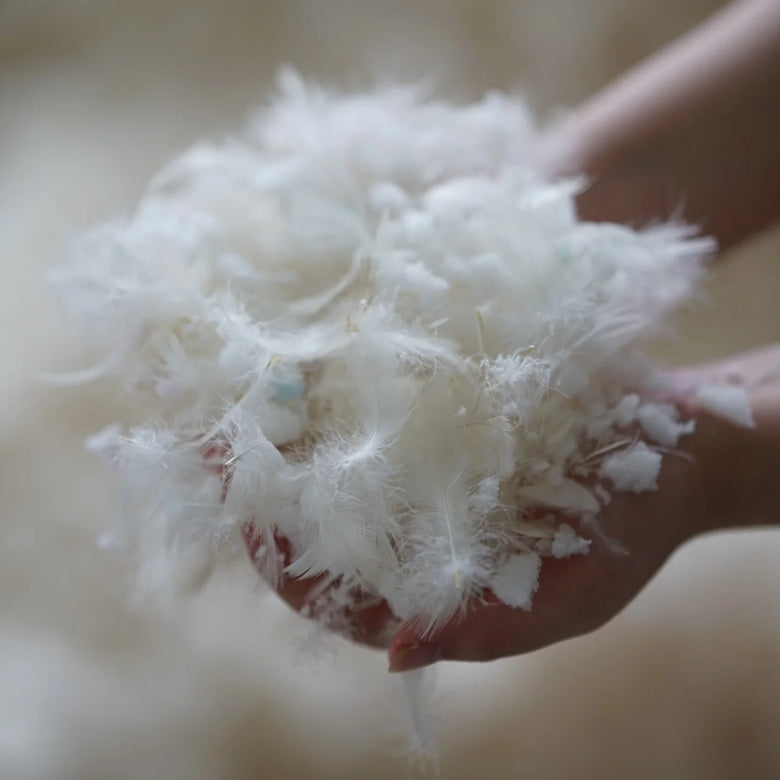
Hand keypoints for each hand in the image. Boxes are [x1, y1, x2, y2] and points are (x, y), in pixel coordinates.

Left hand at [241, 345, 779, 669]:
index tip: (250, 526)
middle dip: (268, 490)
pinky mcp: (444, 416)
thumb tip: (400, 652)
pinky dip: (342, 389)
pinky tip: (310, 360)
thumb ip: (492, 632)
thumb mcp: (574, 601)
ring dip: (291, 433)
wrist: (675, 448)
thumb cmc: (628, 536)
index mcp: (433, 585)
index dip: (287, 565)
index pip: (337, 592)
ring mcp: (424, 468)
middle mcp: (416, 526)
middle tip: (220, 447)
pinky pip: (379, 407)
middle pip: (322, 521)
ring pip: (339, 460)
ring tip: (245, 397)